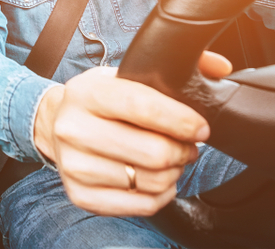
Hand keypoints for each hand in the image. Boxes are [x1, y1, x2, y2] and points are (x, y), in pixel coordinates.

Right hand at [32, 50, 230, 216]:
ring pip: (150, 182)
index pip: (143, 107)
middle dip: (182, 151)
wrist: (54, 124)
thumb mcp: (124, 74)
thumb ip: (172, 68)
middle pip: (153, 153)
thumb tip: (220, 67)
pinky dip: (159, 195)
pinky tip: (156, 179)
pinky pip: (140, 205)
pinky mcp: (80, 194)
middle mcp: (72, 128)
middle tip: (186, 145)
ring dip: (172, 173)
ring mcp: (74, 165)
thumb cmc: (99, 100)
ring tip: (170, 160)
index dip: (182, 120)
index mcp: (85, 92)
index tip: (200, 127)